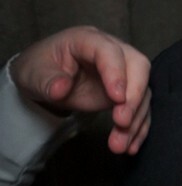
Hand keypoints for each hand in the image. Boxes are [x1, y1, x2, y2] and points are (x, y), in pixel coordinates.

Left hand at [10, 26, 150, 154]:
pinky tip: (131, 145)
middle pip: (139, 66)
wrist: (45, 79)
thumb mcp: (34, 73)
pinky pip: (140, 108)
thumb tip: (61, 89)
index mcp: (88, 39)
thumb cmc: (40, 68)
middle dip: (135, 96)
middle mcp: (113, 52)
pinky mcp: (127, 92)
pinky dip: (139, 127)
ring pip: (143, 91)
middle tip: (122, 122)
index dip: (116, 73)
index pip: (110, 51)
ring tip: (120, 144)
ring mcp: (123, 72)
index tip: (117, 99)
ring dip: (136, 119)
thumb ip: (47, 80)